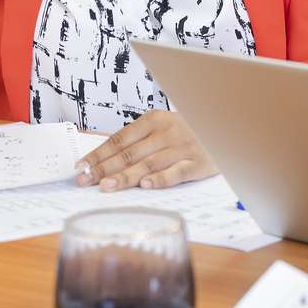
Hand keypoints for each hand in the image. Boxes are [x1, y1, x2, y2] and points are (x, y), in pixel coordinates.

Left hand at [75, 110, 218, 190]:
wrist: (227, 127)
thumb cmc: (190, 131)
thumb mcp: (163, 127)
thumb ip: (139, 141)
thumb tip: (104, 160)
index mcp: (154, 120)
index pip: (119, 138)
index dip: (99, 153)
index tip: (81, 167)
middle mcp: (167, 132)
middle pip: (130, 153)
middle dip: (105, 168)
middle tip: (85, 181)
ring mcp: (183, 148)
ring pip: (148, 164)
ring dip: (125, 176)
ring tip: (106, 187)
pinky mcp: (198, 163)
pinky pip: (176, 172)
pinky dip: (160, 179)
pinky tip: (145, 186)